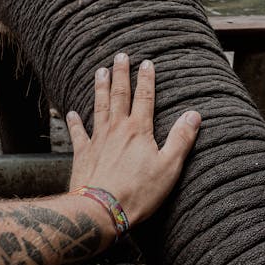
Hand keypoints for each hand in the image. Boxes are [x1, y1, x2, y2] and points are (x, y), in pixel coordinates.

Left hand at [66, 54, 200, 227]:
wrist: (102, 209)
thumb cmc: (139, 192)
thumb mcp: (169, 167)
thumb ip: (181, 139)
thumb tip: (194, 114)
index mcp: (139, 130)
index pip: (145, 98)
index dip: (147, 79)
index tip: (147, 62)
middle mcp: (117, 129)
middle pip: (119, 95)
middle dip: (121, 74)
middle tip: (120, 56)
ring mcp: (98, 139)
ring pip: (99, 107)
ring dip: (100, 89)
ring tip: (100, 72)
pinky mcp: (83, 154)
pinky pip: (78, 134)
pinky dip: (74, 123)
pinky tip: (71, 114)